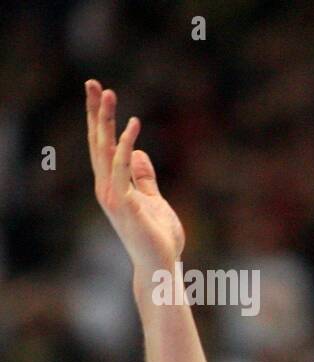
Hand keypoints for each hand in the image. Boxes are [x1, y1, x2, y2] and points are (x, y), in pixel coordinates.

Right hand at [86, 80, 184, 273]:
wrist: (160, 266)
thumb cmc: (157, 237)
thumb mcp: (153, 200)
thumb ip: (144, 178)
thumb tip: (137, 153)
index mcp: (113, 184)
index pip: (102, 145)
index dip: (100, 119)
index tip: (99, 93)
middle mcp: (106, 186)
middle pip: (96, 141)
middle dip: (95, 111)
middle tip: (92, 82)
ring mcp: (111, 195)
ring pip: (103, 149)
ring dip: (105, 120)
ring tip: (108, 93)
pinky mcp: (123, 204)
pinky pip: (121, 168)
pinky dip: (124, 146)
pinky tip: (132, 126)